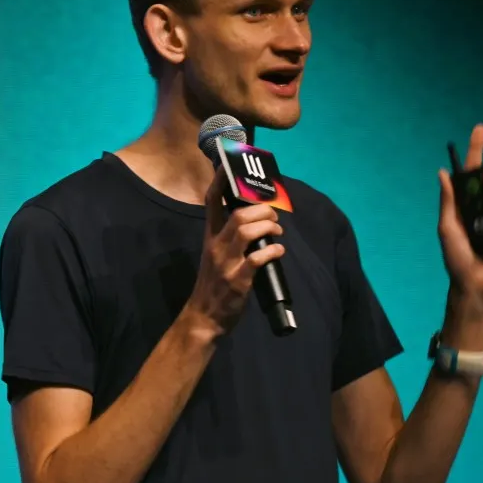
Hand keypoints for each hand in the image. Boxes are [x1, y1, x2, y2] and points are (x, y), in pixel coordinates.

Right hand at [183, 166, 285, 337]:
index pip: (211, 202)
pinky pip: (258, 258)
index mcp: (210, 237)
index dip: (220, 182)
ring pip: (247, 231)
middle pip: (238, 215)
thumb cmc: (213, 284)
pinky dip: (273, 251)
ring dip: (269, 227)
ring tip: (278, 233)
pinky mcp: (238, 280)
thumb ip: (229, 237)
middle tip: (274, 218)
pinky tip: (278, 252)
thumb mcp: (215, 255)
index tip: (228, 165)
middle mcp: (216, 246)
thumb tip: (254, 220)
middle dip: (261, 210)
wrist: (204, 317)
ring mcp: (226, 263)